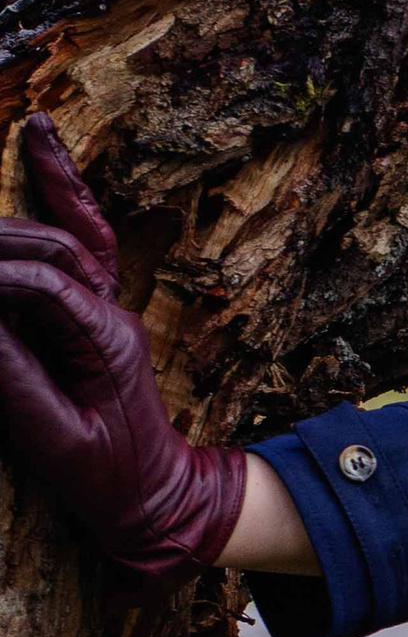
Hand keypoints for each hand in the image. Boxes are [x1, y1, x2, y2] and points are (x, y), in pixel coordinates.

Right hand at [0, 113, 244, 582]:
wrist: (163, 504)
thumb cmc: (112, 481)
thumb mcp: (56, 440)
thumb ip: (13, 381)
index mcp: (102, 340)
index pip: (37, 283)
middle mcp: (107, 312)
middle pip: (51, 245)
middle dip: (6, 225)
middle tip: (1, 168)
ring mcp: (104, 309)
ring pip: (71, 232)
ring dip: (48, 184)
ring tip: (34, 132)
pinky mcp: (93, 316)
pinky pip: (81, 241)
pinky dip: (62, 195)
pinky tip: (41, 147)